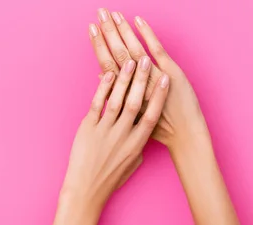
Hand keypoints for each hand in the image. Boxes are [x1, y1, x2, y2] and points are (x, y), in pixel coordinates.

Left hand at [54, 60, 169, 224]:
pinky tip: (108, 75)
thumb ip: (139, 144)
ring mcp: (105, 131)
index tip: (165, 78)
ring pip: (117, 101)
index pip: (152, 115)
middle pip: (136, 103)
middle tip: (146, 60)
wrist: (86, 189)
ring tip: (130, 62)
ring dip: (124, 80)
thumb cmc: (110, 178)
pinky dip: (103, 89)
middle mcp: (123, 136)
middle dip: (142, 80)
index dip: (159, 95)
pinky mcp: (88, 129)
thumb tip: (144, 131)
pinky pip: (97, 105)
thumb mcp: (132, 162)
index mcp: (137, 143)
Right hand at [89, 9, 206, 147]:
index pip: (106, 65)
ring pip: (133, 50)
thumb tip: (101, 78)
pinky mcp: (168, 74)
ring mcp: (152, 78)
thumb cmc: (157, 131)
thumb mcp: (130, 116)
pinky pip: (155, 50)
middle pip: (117, 54)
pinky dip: (146, 35)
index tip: (91, 29)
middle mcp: (135, 85)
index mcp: (124, 95)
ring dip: (123, 30)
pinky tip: (138, 20)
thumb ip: (115, 96)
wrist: (183, 137)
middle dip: (108, 32)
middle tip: (99, 12)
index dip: (98, 46)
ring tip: (114, 14)